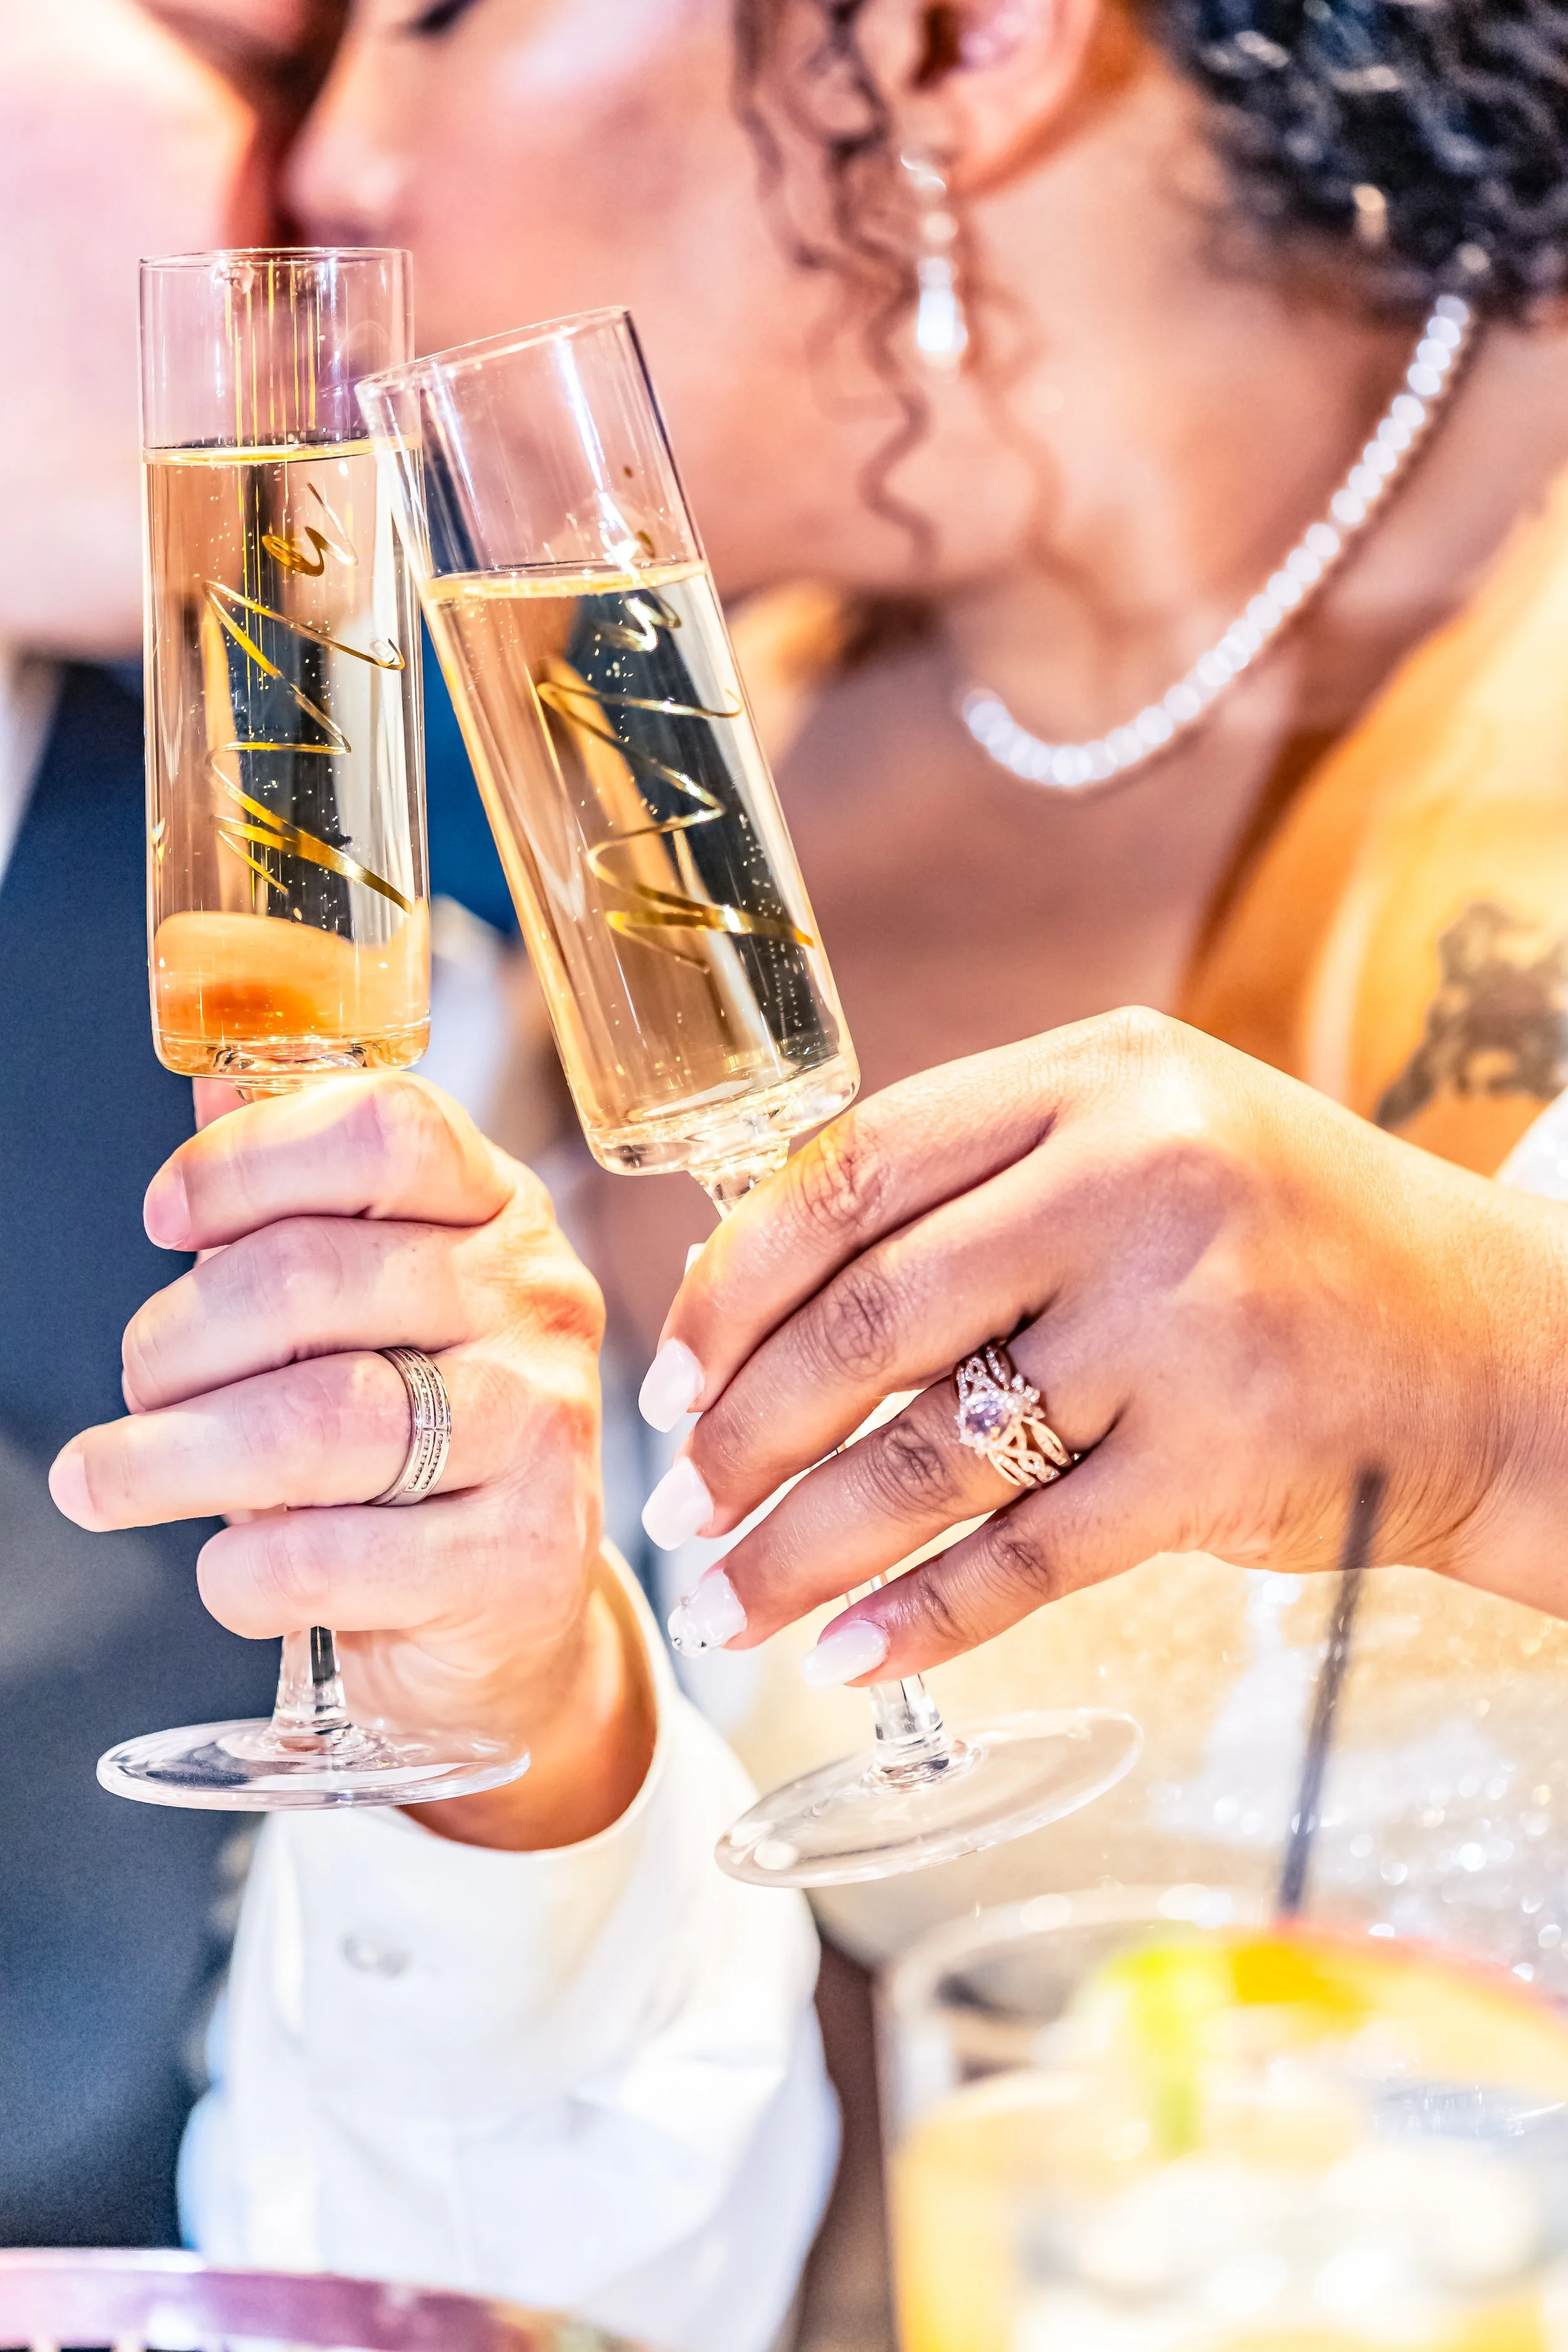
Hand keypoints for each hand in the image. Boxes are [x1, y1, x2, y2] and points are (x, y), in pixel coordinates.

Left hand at [51, 1075, 652, 1849]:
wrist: (512, 1613)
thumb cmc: (425, 1442)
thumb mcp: (381, 1306)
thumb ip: (307, 1205)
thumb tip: (217, 1085)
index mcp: (500, 1215)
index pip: (385, 1132)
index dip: (250, 1161)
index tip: (165, 1218)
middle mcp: (537, 1305)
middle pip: (312, 1278)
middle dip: (174, 1338)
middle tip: (134, 1385)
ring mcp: (540, 1430)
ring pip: (313, 1422)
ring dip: (168, 1459)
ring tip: (103, 1480)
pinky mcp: (517, 1557)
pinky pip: (326, 1555)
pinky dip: (240, 1570)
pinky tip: (233, 1566)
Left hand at [641, 1010, 1567, 1681]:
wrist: (1498, 1345)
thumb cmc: (1287, 1238)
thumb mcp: (1146, 1137)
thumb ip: (982, 1181)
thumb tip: (763, 1290)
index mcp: (1096, 1076)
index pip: (855, 1170)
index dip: (735, 1281)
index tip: (672, 1372)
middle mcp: (1136, 1179)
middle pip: (870, 1318)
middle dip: (744, 1430)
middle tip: (679, 1503)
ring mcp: (1183, 1321)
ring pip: (929, 1453)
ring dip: (804, 1542)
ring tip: (727, 1598)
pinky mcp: (1221, 1459)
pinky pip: (1028, 1555)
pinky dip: (923, 1614)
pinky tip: (846, 1650)